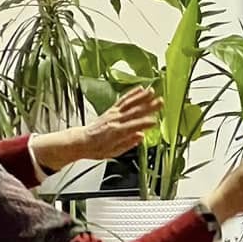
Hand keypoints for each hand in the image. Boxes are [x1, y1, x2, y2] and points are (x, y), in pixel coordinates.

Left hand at [30, 86, 162, 173]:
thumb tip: (140, 136)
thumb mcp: (114, 152)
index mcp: (116, 132)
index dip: (144, 123)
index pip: (133, 126)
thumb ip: (128, 143)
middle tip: (160, 101)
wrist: (82, 141)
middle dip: (148, 106)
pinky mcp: (112, 109)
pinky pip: (123, 100)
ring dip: (141, 96)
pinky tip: (140, 89)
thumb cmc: (97, 148)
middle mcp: (115, 120)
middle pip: (134, 112)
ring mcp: (113, 113)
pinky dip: (131, 93)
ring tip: (152, 91)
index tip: (154, 121)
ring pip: (129, 103)